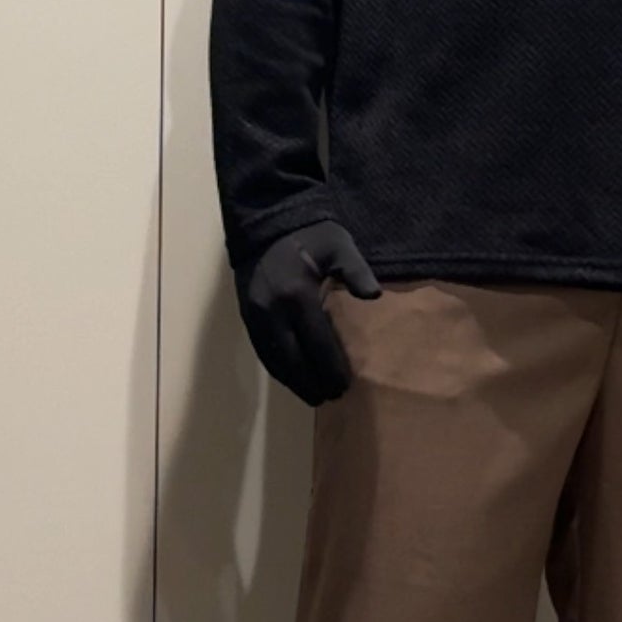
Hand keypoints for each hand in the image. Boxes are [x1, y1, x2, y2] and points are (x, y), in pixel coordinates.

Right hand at [235, 220, 380, 405]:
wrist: (266, 222)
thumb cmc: (310, 234)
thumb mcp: (339, 245)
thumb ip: (355, 271)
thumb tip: (374, 296)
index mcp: (298, 295)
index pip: (317, 344)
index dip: (330, 369)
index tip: (344, 387)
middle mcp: (273, 312)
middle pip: (293, 360)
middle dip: (311, 383)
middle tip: (330, 399)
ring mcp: (256, 316)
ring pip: (274, 360)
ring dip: (293, 381)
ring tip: (313, 396)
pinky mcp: (247, 316)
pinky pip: (262, 351)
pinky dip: (278, 368)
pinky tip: (291, 377)